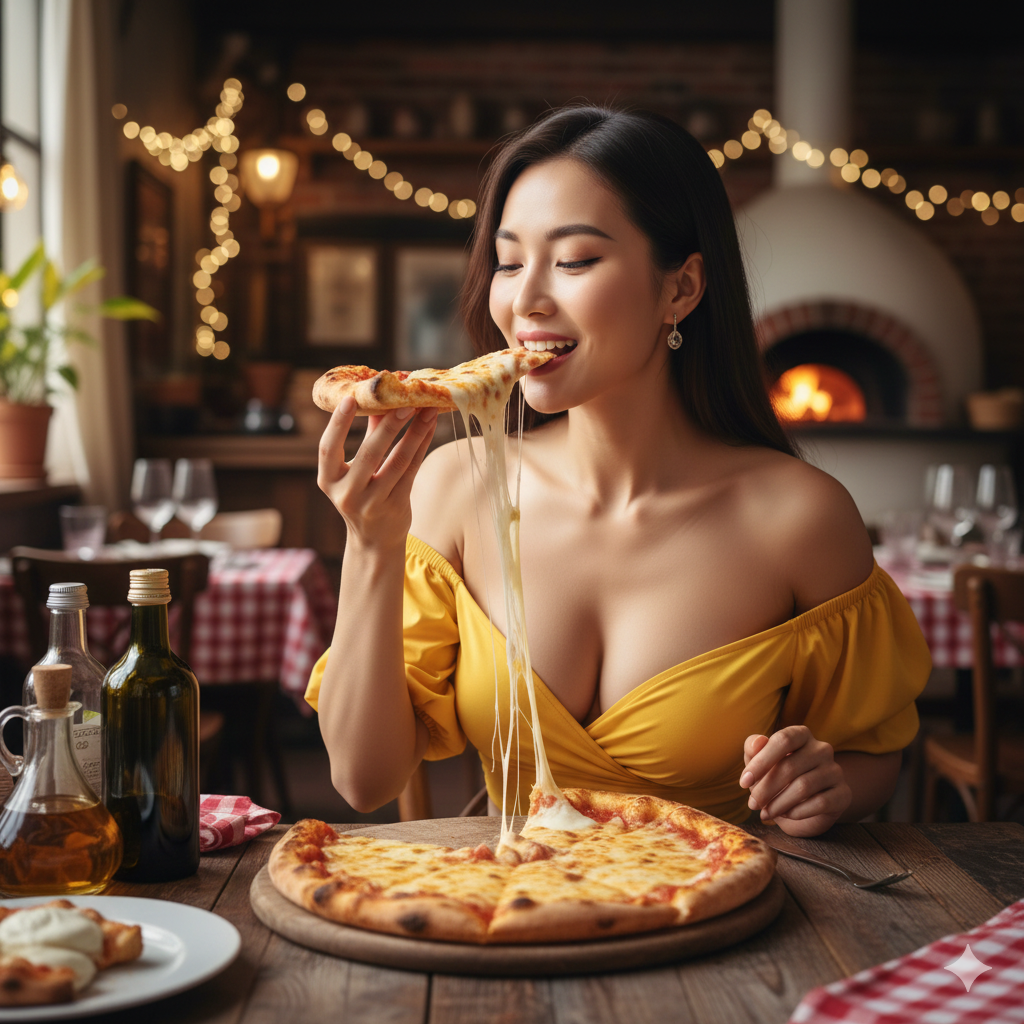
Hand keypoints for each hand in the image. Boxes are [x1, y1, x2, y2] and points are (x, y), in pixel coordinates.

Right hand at [317, 396, 437, 548]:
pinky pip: (411, 470)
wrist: (374, 540)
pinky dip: (421, 446)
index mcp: (328, 480)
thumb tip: (382, 397)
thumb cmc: (363, 494)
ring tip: (427, 410)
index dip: (338, 424)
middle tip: (405, 401)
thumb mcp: (355, 470)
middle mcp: (346, 493)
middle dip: (389, 425)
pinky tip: (430, 428)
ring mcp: (371, 502)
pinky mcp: (395, 506)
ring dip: (414, 433)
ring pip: (397, 461)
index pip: (327, 448)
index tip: (350, 398)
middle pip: (369, 454)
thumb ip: (367, 435)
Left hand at [739, 726, 851, 836]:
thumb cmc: (778, 777)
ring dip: (779, 803)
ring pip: (804, 786)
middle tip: (752, 804)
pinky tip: (786, 815)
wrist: (804, 805)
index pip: (783, 739)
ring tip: (766, 812)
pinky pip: (820, 803)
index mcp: (801, 734)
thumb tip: (757, 741)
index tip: (744, 781)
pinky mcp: (843, 794)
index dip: (761, 761)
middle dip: (766, 789)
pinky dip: (797, 812)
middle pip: (790, 766)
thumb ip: (753, 749)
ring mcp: (835, 771)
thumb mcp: (760, 762)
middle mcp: (822, 749)